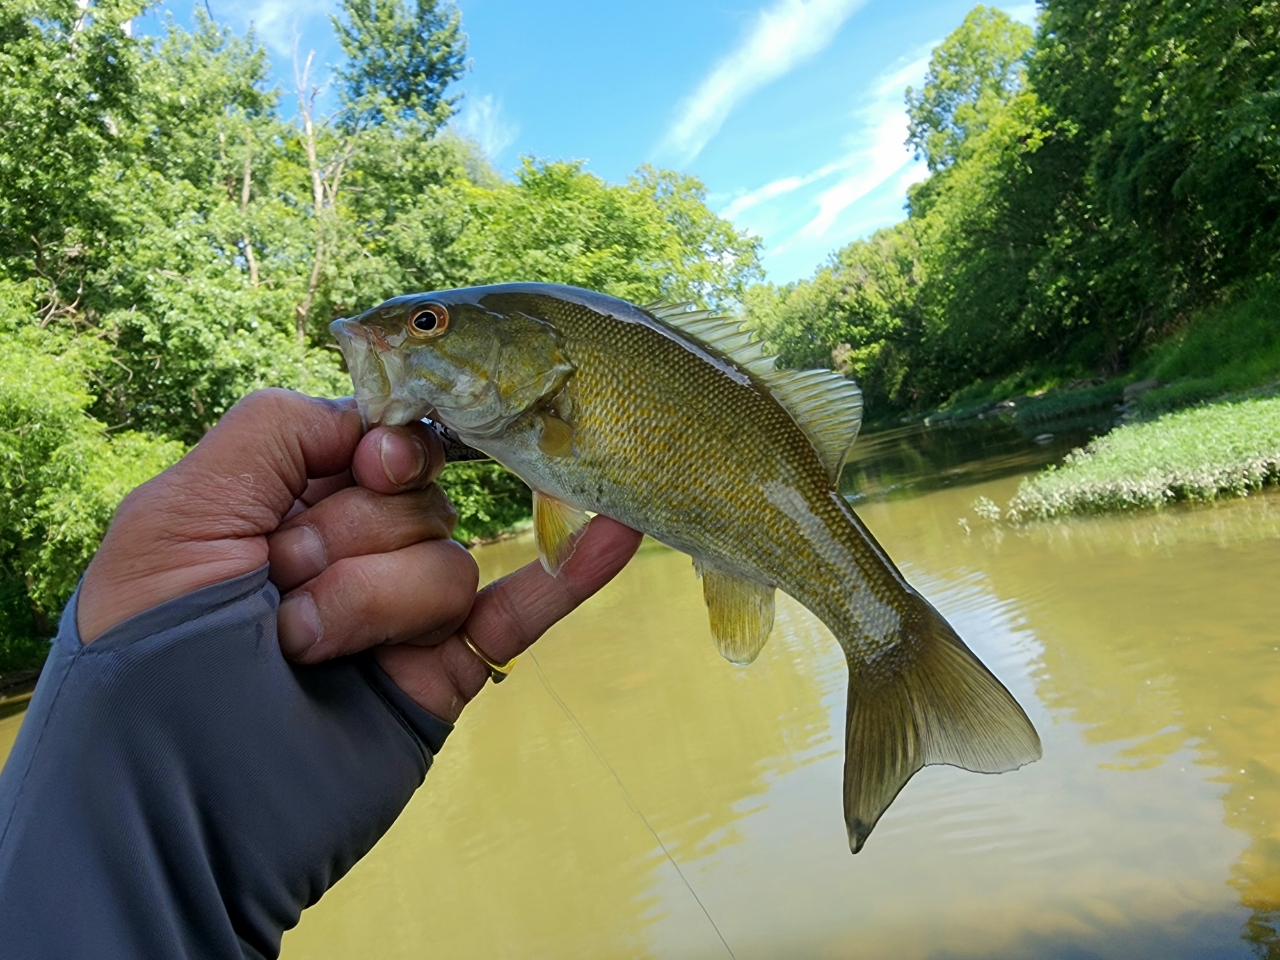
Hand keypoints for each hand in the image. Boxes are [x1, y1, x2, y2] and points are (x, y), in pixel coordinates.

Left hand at [78, 389, 640, 720]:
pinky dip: (569, 576)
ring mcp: (397, 615)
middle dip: (349, 538)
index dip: (382, 446)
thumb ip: (274, 431)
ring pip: (449, 561)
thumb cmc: (149, 663)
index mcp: (279, 507)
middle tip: (283, 585)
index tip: (374, 466)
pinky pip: (520, 615)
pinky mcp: (440, 673)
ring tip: (307, 650)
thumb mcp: (178, 518)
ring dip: (379, 602)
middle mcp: (346, 552)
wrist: (174, 819)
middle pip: (414, 496)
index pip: (372, 439)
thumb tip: (376, 423)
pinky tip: (619, 531)